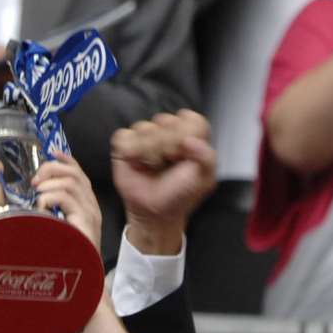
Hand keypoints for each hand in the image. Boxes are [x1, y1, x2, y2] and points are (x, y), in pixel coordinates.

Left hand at [34, 153, 102, 251]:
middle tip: (34, 182)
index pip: (78, 172)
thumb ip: (51, 212)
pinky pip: (67, 197)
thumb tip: (32, 198)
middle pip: (74, 173)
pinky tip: (41, 208)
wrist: (83, 282)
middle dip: (51, 169)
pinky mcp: (86, 222)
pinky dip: (49, 197)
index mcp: (86, 205)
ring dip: (48, 185)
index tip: (50, 154)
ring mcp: (90, 213)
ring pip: (70, 182)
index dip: (64, 160)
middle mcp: (91, 206)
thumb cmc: (67, 258)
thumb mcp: (57, 228)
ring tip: (36, 196)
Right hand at [110, 110, 216, 254]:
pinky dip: (131, 151)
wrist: (155, 213)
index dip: (189, 136)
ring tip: (154, 165)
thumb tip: (190, 140)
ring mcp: (145, 137)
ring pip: (146, 127)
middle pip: (167, 120)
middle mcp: (167, 132)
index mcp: (190, 136)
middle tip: (170, 162)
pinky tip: (137, 163)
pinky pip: (124, 136)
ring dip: (150, 150)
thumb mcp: (204, 179)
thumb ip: (208, 157)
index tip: (186, 154)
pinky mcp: (124, 145)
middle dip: (169, 145)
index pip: (192, 119)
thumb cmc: (180, 195)